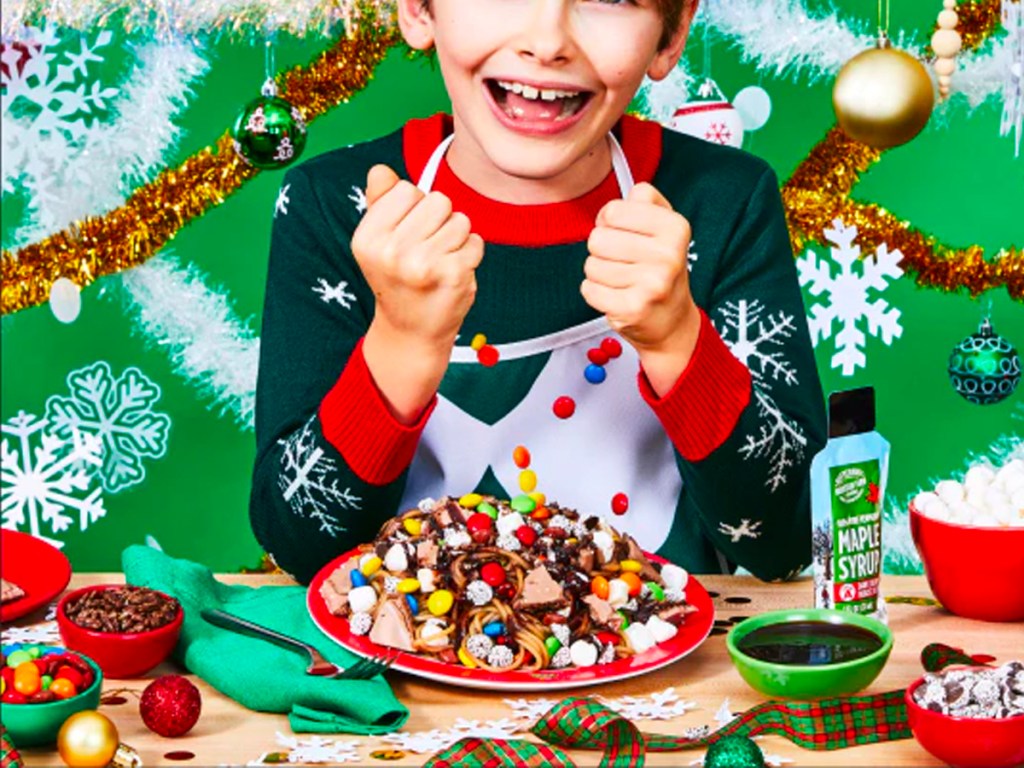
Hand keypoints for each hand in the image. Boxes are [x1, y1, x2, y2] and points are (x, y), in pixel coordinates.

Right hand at [352, 165, 483, 421]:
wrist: (411, 333)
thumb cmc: (398, 280)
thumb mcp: (378, 242)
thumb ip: (380, 203)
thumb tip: (381, 169)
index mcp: (367, 238)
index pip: (406, 189)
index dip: (413, 208)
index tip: (407, 235)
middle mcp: (391, 251)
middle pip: (438, 200)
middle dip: (439, 221)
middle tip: (426, 252)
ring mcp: (423, 264)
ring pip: (460, 220)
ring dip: (456, 239)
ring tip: (440, 264)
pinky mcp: (454, 274)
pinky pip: (476, 241)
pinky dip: (471, 254)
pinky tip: (453, 274)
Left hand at [581, 183, 701, 393]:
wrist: (672, 321)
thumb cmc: (661, 269)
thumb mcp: (664, 228)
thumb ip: (645, 202)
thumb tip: (619, 200)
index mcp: (676, 228)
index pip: (613, 211)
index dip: (610, 223)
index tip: (625, 235)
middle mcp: (668, 255)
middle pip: (598, 238)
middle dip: (603, 250)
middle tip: (624, 263)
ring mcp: (652, 284)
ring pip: (591, 265)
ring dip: (600, 274)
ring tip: (623, 281)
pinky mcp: (633, 308)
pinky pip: (589, 289)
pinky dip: (596, 293)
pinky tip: (616, 296)